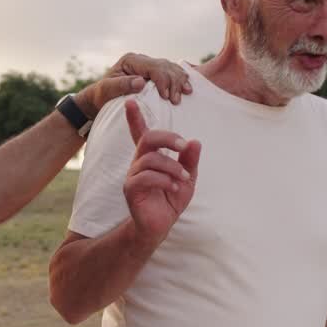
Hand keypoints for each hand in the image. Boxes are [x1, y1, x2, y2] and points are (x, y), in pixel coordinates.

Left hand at [74, 55, 190, 118]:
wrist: (100, 99)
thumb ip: (122, 85)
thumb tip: (141, 82)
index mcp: (131, 60)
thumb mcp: (107, 91)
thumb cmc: (101, 96)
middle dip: (173, 82)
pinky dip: (180, 78)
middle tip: (176, 100)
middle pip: (165, 66)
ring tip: (186, 93)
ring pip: (171, 68)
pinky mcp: (153, 73)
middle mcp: (141, 60)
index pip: (153, 67)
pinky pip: (172, 72)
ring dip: (180, 80)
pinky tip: (187, 87)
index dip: (162, 81)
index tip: (166, 97)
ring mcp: (148, 65)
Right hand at [123, 98, 200, 246]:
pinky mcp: (130, 189)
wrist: (159, 227)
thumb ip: (190, 161)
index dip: (135, 117)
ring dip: (171, 165)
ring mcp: (133, 175)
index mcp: (151, 157)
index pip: (141, 133)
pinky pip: (145, 176)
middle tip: (185, 146)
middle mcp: (139, 163)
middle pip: (148, 138)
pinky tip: (174, 187)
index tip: (130, 100)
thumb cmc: (170, 200)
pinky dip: (164, 179)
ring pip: (150, 158)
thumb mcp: (187, 178)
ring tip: (183, 177)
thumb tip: (195, 141)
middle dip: (169, 138)